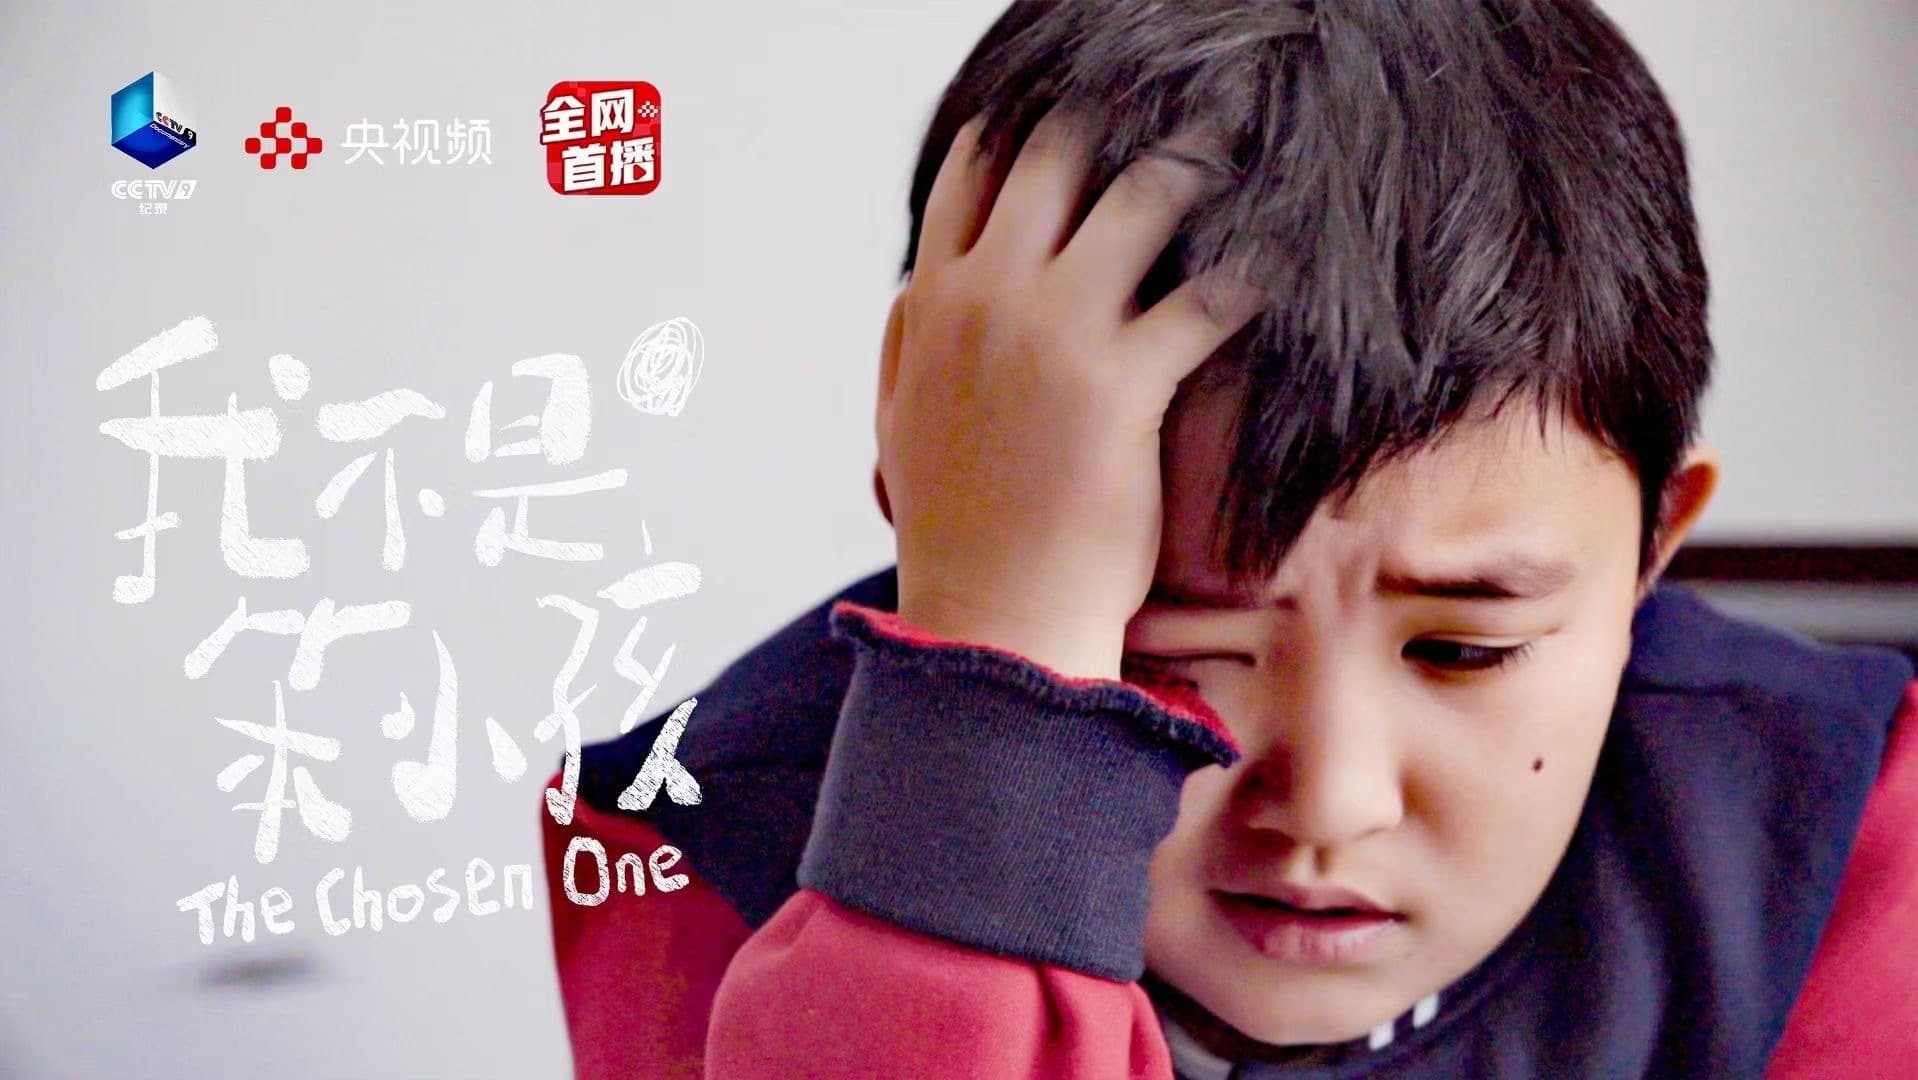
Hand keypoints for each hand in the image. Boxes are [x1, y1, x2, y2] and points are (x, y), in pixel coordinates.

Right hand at [877, 108, 1261, 678]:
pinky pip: (1206, 297)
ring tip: (1240, 157)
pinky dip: (1249, 273)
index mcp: (933, 301)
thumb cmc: (955, 525)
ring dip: (1193, 168)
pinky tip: (1278, 265)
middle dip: (1118, 120)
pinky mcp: (1123, 385)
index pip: (974, 164)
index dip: (1029, 119)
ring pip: (1139, 199)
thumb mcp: (899, 418)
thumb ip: (907, 336)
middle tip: (1179, 115)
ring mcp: (1056, 336)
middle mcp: (990, 299)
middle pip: (1057, 154)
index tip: (1081, 111)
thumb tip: (920, 281)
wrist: (995, 618)